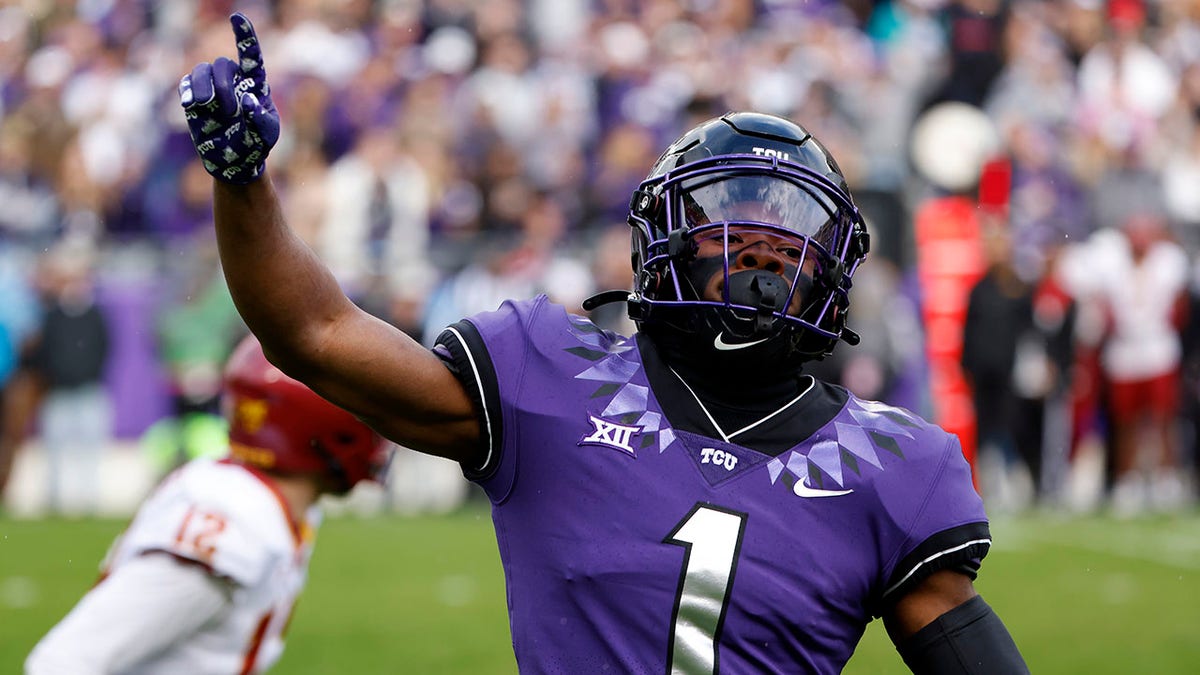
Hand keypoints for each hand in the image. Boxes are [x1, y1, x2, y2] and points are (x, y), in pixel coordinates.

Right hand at [178, 12, 279, 184]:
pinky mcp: (194, 100)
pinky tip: (191, 105)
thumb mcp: (267, 135)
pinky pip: (185, 84)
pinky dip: (187, 92)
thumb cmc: (256, 145)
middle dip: (222, 85)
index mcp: (254, 84)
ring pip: (201, 70)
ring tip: (208, 108)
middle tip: (228, 111)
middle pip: (221, 64)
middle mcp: (232, 81)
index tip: (237, 17)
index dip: (244, 36)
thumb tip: (247, 99)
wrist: (235, 162)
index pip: (250, 55)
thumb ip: (261, 118)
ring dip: (203, 88)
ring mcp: (212, 89)